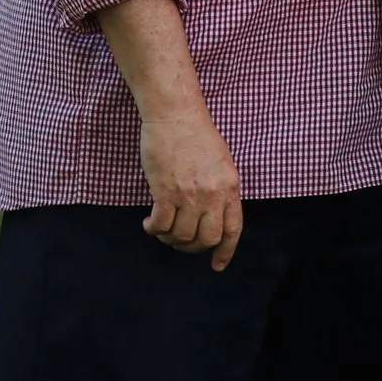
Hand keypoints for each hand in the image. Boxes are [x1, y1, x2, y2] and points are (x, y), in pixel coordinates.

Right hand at [139, 106, 242, 270]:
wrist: (175, 115)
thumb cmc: (196, 135)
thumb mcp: (221, 162)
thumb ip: (220, 189)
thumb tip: (213, 216)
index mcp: (230, 186)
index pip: (233, 229)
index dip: (225, 251)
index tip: (217, 265)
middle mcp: (213, 194)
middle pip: (207, 239)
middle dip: (192, 247)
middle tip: (180, 240)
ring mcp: (191, 195)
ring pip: (182, 236)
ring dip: (169, 238)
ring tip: (162, 227)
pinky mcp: (167, 192)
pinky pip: (161, 226)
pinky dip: (153, 229)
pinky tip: (148, 222)